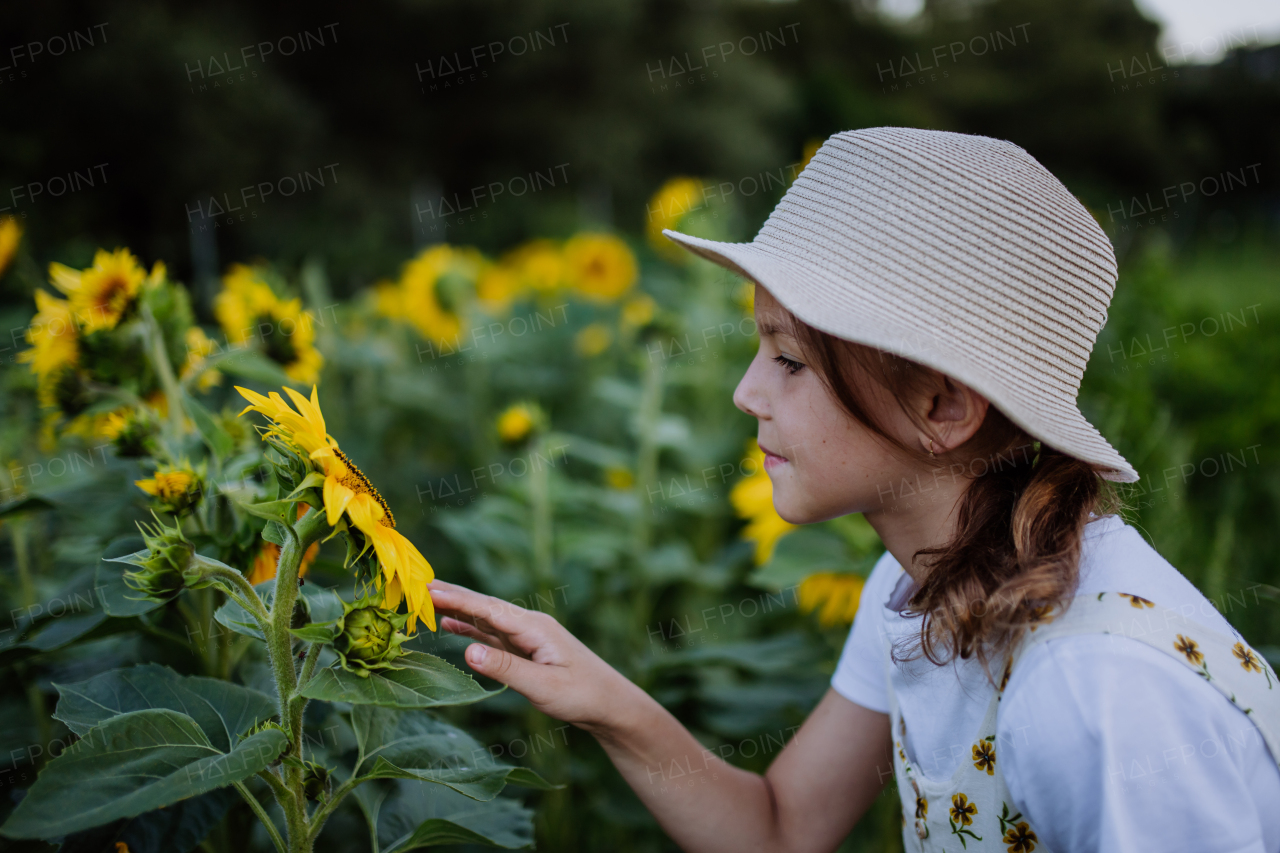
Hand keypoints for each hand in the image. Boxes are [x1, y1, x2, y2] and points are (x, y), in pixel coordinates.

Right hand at [428, 579, 642, 731]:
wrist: (610, 703)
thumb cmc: (582, 696)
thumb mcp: (543, 686)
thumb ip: (505, 668)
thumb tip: (468, 650)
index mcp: (534, 627)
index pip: (488, 609)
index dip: (456, 599)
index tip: (427, 589)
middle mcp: (530, 625)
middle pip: (484, 606)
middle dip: (452, 596)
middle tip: (417, 586)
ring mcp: (528, 635)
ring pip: (486, 618)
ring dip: (458, 609)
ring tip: (427, 601)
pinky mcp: (527, 648)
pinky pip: (492, 633)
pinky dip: (471, 628)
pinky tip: (453, 626)